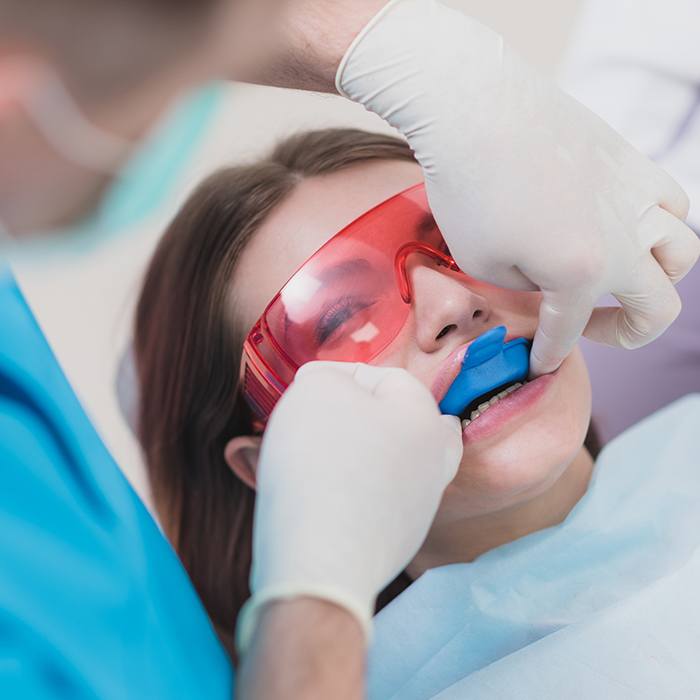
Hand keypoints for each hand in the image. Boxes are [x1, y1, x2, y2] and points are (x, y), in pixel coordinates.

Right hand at [236, 361, 461, 651]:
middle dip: (362, 416)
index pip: (384, 376)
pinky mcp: (400, 541)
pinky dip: (356, 491)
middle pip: (401, 422)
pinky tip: (326, 496)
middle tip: (324, 421)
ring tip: (318, 457)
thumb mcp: (315, 390)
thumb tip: (328, 387)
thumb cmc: (319, 463)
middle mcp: (435, 460)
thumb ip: (326, 376)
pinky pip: (378, 500)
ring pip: (392, 462)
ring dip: (360, 453)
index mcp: (425, 416)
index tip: (303, 390)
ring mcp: (421, 505)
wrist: (321, 562)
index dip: (338, 376)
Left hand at [337, 0, 699, 374]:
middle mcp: (624, 239)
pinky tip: (627, 226)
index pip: (569, 331)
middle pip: (659, 306)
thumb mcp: (482, 262)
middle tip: (592, 329)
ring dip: (658, 278)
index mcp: (582, 273)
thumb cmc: (468, 189)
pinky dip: (660, 226)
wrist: (475, 109)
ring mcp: (636, 195)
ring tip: (621, 279)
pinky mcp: (632, 160)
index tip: (537, 365)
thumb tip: (547, 282)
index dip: (549, 354)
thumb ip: (526, 287)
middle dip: (627, 333)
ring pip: (683, 251)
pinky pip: (671, 202)